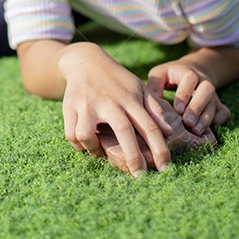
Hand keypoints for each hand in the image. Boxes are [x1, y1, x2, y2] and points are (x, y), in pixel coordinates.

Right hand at [58, 44, 173, 175]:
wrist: (84, 61)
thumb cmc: (117, 79)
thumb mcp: (138, 88)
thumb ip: (154, 108)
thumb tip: (169, 132)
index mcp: (129, 99)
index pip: (149, 125)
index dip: (159, 149)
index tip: (165, 168)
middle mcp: (109, 102)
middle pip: (123, 131)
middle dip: (133, 157)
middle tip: (140, 176)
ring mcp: (87, 105)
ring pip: (87, 135)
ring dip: (94, 150)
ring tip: (100, 152)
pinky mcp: (69, 107)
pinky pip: (71, 134)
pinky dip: (78, 145)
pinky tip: (86, 144)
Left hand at [146, 61, 230, 134]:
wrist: (192, 70)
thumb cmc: (170, 74)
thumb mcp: (160, 73)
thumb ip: (154, 84)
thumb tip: (151, 101)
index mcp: (188, 72)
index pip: (190, 79)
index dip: (184, 94)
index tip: (177, 109)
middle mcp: (203, 81)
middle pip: (207, 90)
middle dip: (197, 107)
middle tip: (187, 123)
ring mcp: (212, 93)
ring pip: (215, 103)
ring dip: (206, 118)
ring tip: (195, 131)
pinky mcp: (217, 103)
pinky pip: (224, 111)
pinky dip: (220, 119)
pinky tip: (210, 130)